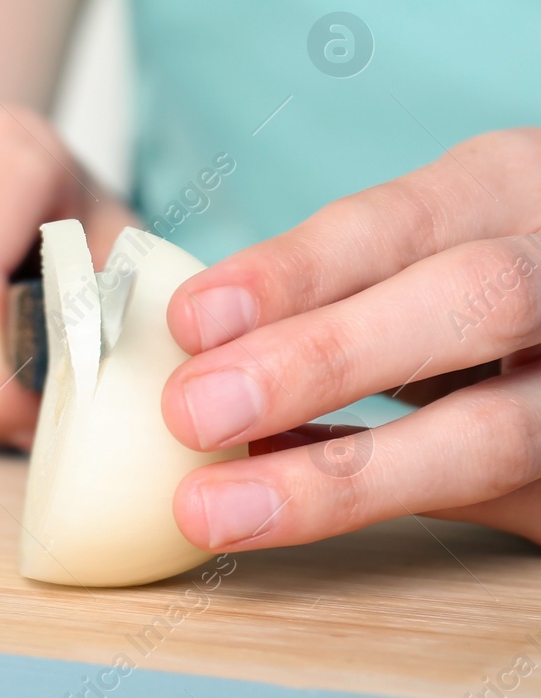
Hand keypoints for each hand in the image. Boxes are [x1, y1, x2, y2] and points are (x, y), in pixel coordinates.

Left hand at [162, 128, 540, 550]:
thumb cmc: (489, 299)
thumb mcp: (431, 256)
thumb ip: (338, 296)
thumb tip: (190, 360)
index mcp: (511, 189)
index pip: (399, 220)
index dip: (295, 271)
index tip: (190, 319)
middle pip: (472, 301)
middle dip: (323, 357)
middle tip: (193, 411)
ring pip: (498, 432)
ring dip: (342, 477)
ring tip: (219, 508)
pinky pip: (501, 498)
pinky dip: (386, 502)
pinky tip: (286, 507)